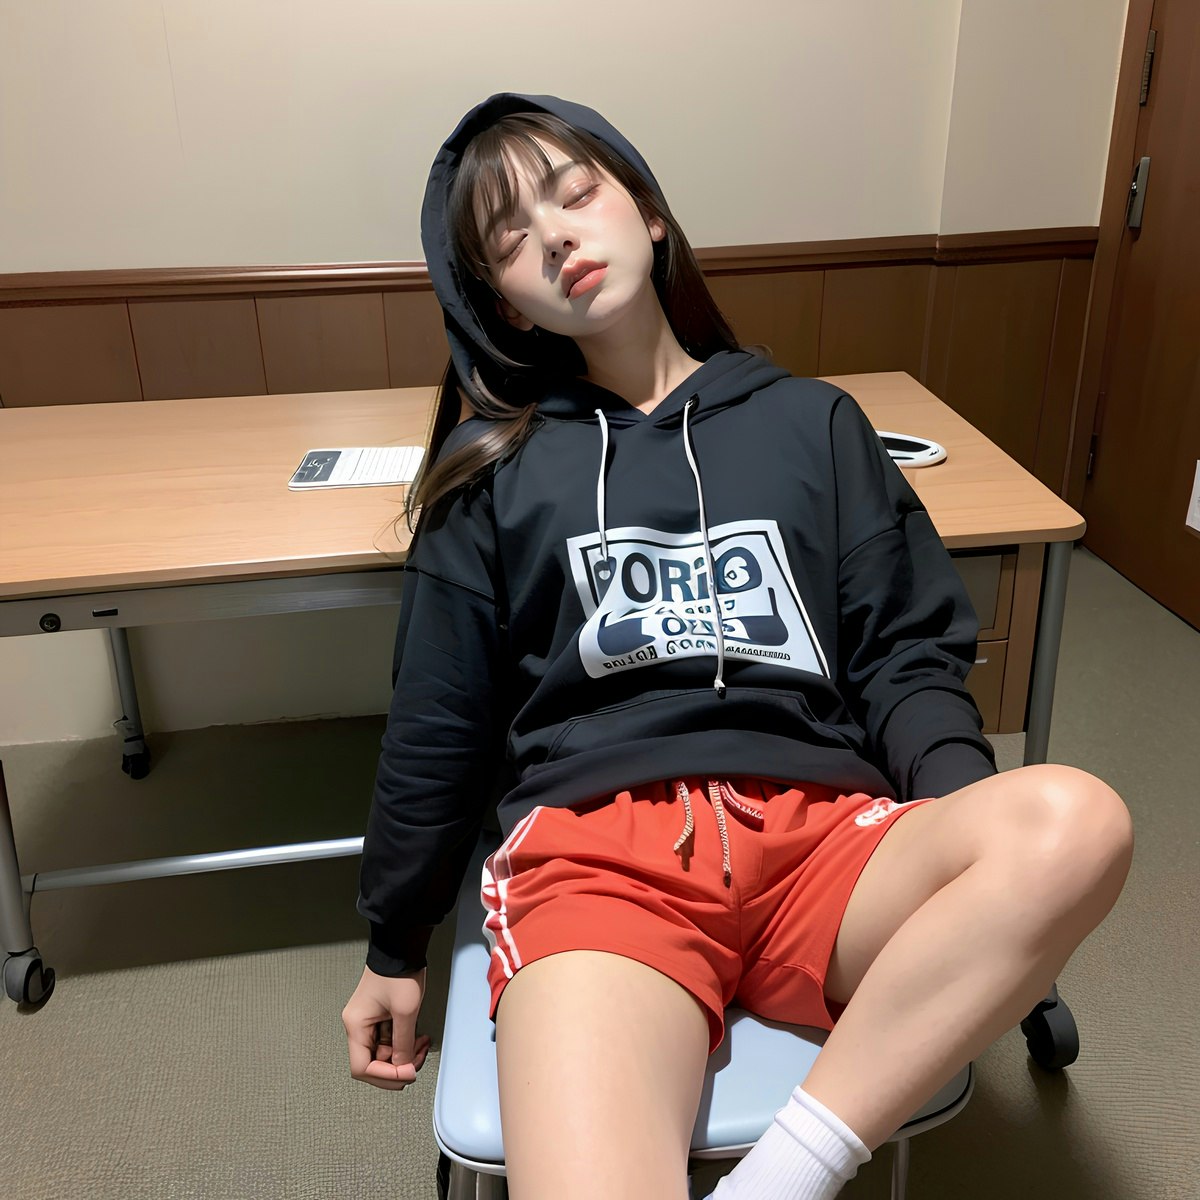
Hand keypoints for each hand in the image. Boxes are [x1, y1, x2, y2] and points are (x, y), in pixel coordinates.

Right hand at [342, 965, 431, 1090]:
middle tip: (416, 1064)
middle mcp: (358, 1025)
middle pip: (373, 1063)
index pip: (362, 1068)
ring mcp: (369, 1021)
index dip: (385, 1075)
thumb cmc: (399, 972)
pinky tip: (419, 1038)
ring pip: (384, 1053)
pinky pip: (389, 1040)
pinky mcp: (380, 1016)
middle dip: (397, 1066)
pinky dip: (404, 1042)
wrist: (402, 947)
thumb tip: (404, 1068)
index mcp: (356, 1025)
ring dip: (404, 1054)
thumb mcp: (405, 1012)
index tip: (406, 1074)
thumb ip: (403, 1044)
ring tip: (422, 1045)